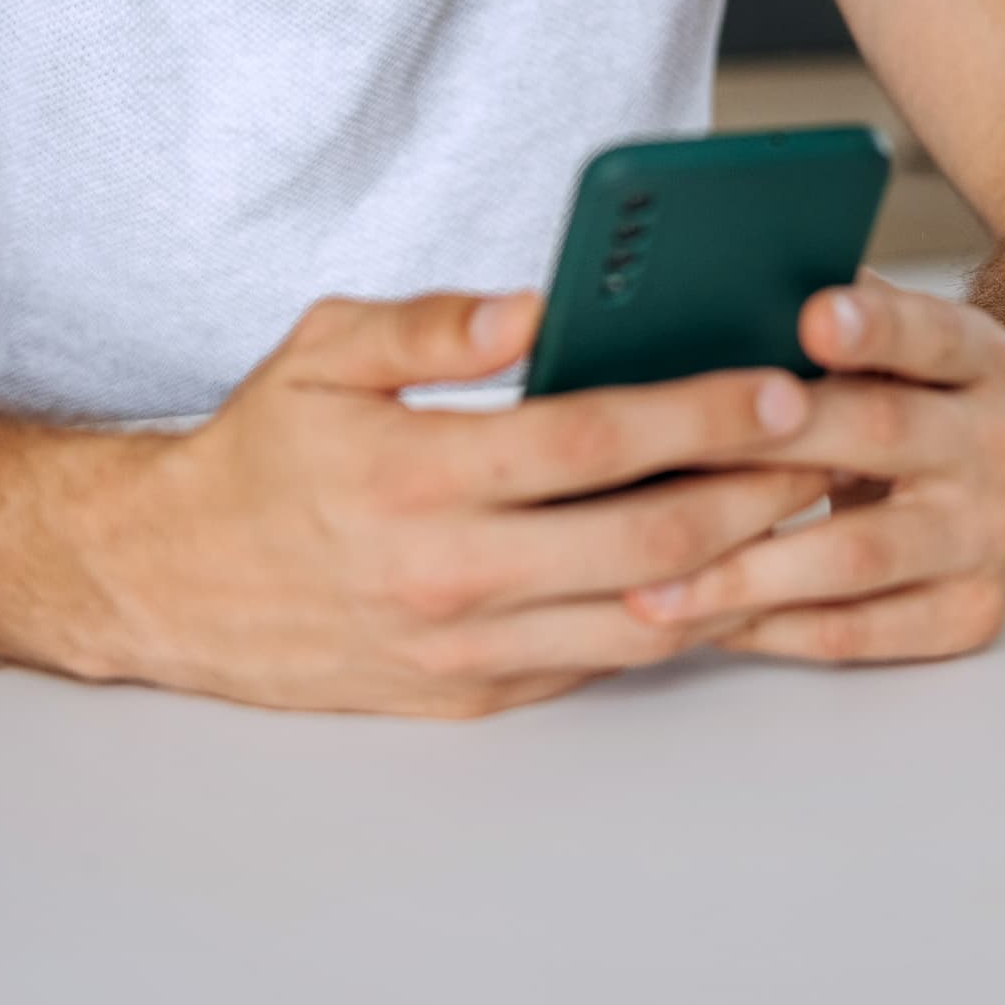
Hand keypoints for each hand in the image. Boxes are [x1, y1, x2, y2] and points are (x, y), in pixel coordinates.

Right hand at [56, 290, 830, 717]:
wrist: (173, 588)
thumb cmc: (262, 455)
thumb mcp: (322, 353)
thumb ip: (430, 324)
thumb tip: (534, 307)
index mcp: (415, 475)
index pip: (593, 441)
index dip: (699, 411)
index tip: (779, 380)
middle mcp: (448, 574)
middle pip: (646, 538)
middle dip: (757, 490)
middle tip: (832, 444)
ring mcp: (467, 649)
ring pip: (644, 620)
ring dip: (740, 567)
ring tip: (807, 511)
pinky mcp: (476, 697)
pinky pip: (606, 666)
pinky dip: (681, 621)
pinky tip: (733, 571)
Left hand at [622, 278, 1004, 666]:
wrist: (980, 481)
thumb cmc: (892, 399)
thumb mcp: (884, 345)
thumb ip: (822, 321)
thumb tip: (712, 300)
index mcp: (980, 358)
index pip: (930, 333)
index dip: (873, 327)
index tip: (812, 317)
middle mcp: (1001, 443)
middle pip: (880, 433)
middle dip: (766, 442)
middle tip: (673, 451)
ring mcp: (989, 535)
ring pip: (857, 555)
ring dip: (747, 570)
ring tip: (654, 583)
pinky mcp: (969, 613)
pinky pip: (857, 632)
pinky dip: (771, 630)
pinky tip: (703, 625)